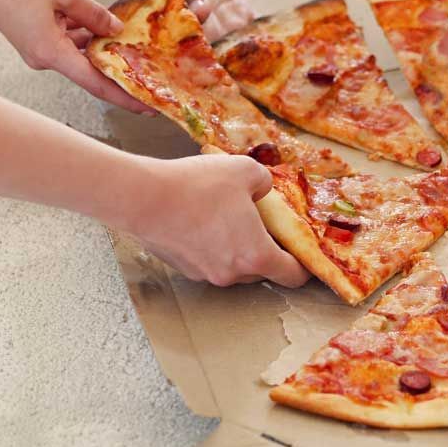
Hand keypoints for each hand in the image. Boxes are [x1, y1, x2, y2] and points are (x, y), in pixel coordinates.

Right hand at [0, 0, 153, 113]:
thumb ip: (94, 13)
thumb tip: (117, 29)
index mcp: (51, 53)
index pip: (96, 83)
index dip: (124, 96)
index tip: (147, 106)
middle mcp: (44, 59)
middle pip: (91, 70)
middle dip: (119, 67)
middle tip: (150, 68)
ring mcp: (39, 51)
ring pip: (80, 53)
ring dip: (102, 46)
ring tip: (131, 39)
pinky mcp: (37, 41)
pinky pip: (68, 43)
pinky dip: (85, 35)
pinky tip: (100, 22)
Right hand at [127, 154, 309, 287]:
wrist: (143, 198)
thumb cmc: (197, 186)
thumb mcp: (245, 170)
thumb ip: (265, 182)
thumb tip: (263, 190)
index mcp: (256, 256)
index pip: (291, 276)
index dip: (302, 267)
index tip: (303, 256)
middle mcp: (232, 273)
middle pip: (262, 270)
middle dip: (266, 249)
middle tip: (263, 224)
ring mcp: (206, 273)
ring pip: (234, 265)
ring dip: (237, 247)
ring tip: (228, 216)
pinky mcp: (184, 268)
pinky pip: (209, 260)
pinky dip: (213, 246)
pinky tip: (203, 219)